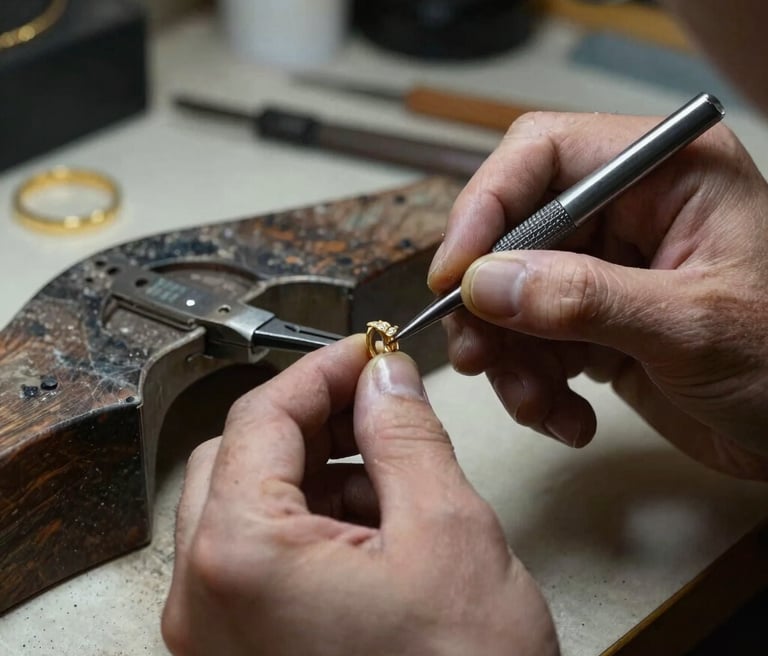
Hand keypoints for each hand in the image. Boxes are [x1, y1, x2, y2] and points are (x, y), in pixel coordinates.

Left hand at [162, 336, 557, 655]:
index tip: (366, 354)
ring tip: (391, 475)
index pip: (261, 416)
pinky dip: (313, 522)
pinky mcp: (244, 652)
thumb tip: (385, 378)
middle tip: (376, 405)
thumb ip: (405, 435)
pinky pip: (262, 556)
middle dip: (314, 421)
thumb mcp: (447, 531)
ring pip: (250, 503)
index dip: (321, 370)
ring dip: (317, 471)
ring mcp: (218, 634)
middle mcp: (205, 601)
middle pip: (241, 456)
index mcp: (240, 559)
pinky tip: (376, 528)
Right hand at [428, 111, 767, 479]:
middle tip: (477, 355)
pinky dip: (535, 385)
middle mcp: (628, 211)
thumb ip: (585, 300)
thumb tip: (486, 284)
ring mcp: (606, 268)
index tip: (454, 274)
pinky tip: (568, 417)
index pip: (542, 156)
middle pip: (513, 233)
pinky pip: (531, 341)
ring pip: (512, 296)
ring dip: (509, 357)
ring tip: (536, 404)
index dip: (485, 206)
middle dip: (491, 304)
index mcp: (665, 173)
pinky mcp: (594, 320)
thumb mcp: (692, 327)